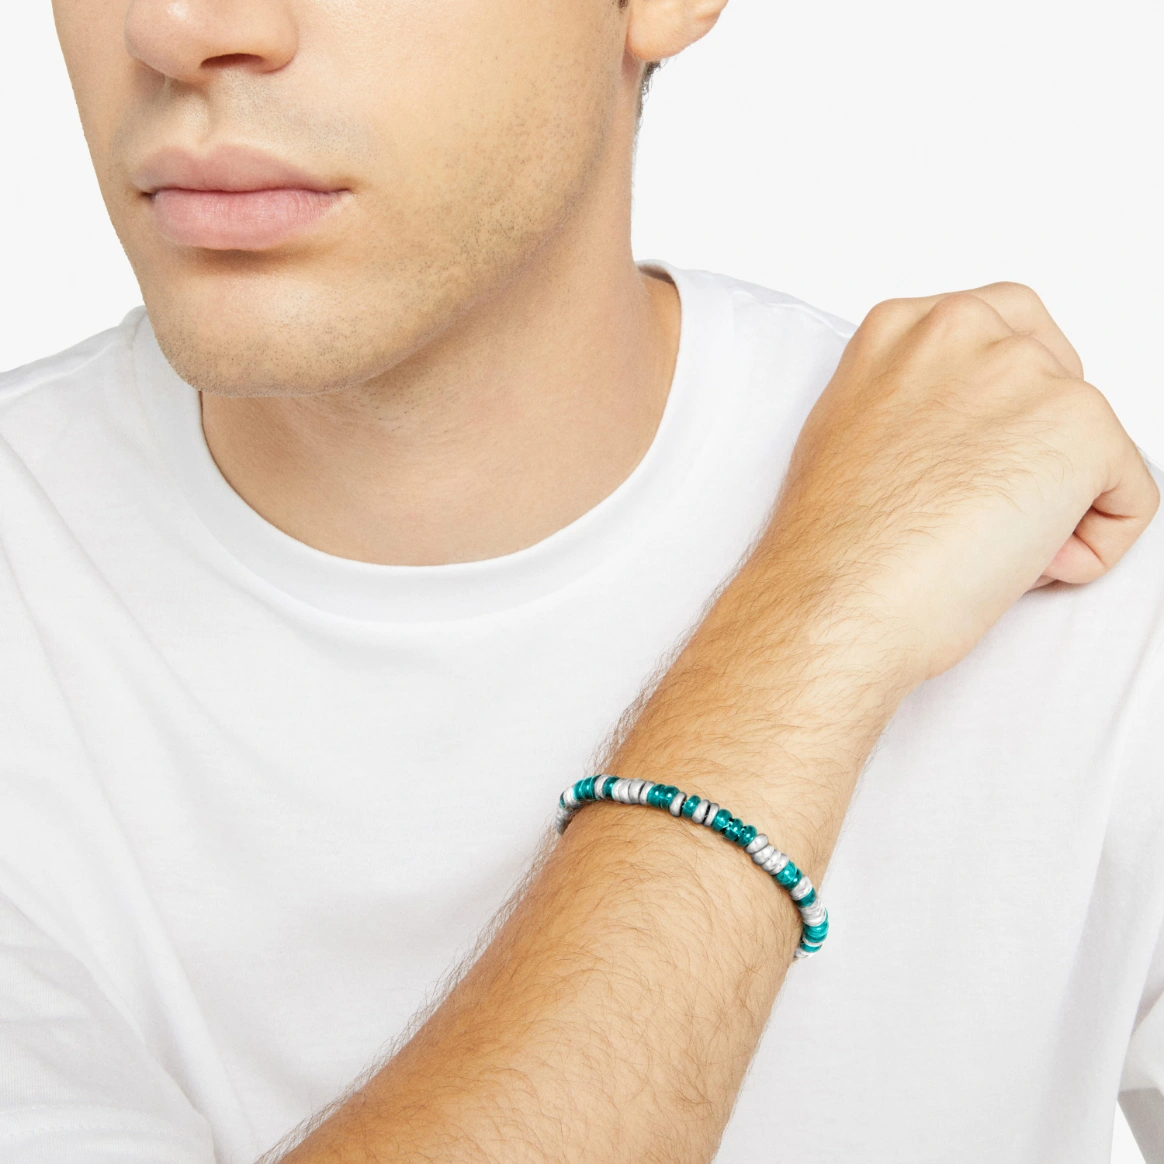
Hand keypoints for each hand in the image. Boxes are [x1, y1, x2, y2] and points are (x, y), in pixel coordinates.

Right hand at [763, 283, 1158, 681]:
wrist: (835, 598)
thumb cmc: (830, 544)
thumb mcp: (847, 434)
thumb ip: (910, 404)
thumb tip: (965, 435)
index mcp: (901, 328)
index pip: (1002, 333)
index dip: (1005, 413)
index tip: (981, 461)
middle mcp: (964, 330)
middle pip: (1060, 377)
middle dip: (1038, 449)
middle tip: (984, 513)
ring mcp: (1025, 373)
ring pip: (1092, 442)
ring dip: (1059, 503)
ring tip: (991, 547)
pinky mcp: (1078, 427)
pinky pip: (1130, 495)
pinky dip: (1095, 545)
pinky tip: (1024, 567)